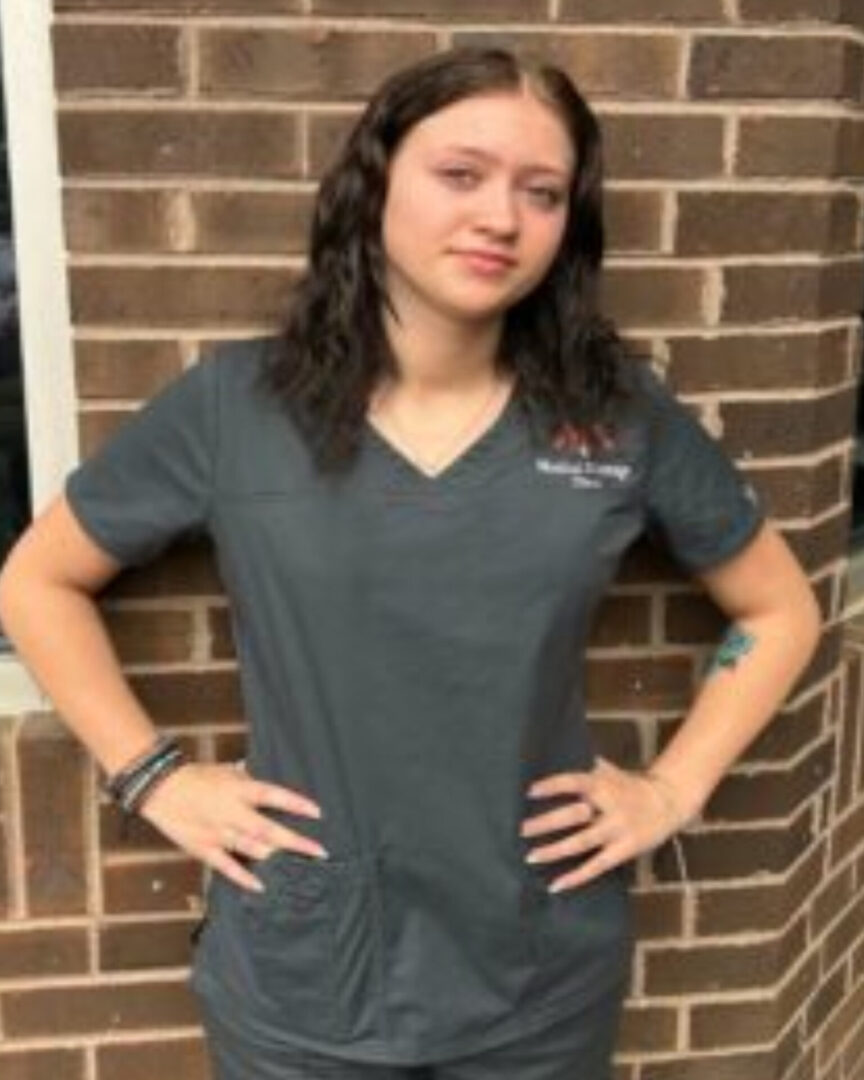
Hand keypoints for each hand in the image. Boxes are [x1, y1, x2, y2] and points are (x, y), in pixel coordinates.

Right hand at [136, 760, 326, 892]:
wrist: (160, 789)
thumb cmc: (197, 776)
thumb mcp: (227, 771)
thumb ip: (250, 780)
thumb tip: (269, 785)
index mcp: (238, 790)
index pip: (273, 796)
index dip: (295, 804)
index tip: (318, 813)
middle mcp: (231, 812)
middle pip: (268, 829)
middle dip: (295, 841)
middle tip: (319, 851)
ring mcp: (218, 833)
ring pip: (251, 848)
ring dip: (275, 857)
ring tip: (298, 867)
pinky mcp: (204, 849)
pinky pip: (227, 866)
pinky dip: (244, 877)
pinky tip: (262, 885)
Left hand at [520, 756, 683, 891]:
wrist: (668, 801)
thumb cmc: (629, 785)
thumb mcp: (610, 771)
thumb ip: (586, 766)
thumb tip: (556, 752)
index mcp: (603, 784)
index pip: (574, 782)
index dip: (553, 786)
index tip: (530, 792)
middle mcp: (609, 807)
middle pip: (575, 815)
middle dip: (547, 823)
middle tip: (521, 829)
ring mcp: (616, 830)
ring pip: (582, 843)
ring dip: (555, 851)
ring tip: (530, 857)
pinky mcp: (623, 851)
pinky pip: (597, 866)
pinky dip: (576, 877)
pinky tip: (556, 885)